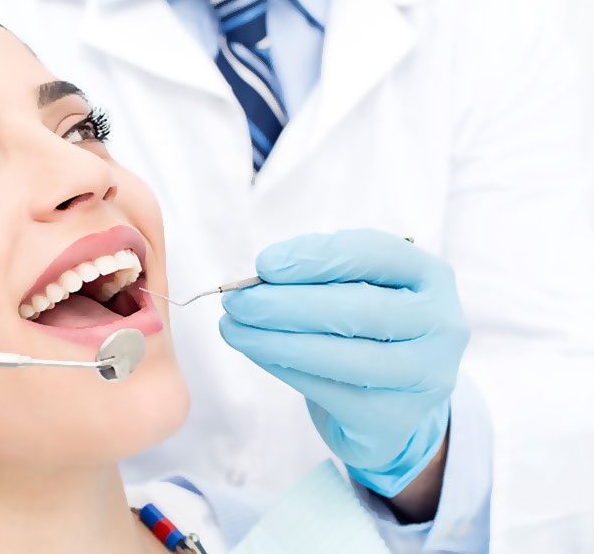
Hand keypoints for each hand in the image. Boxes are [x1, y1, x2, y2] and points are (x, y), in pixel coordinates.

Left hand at [219, 229, 468, 496]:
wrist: (391, 401)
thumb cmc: (365, 329)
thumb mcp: (357, 288)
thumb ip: (319, 277)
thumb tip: (260, 278)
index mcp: (432, 277)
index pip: (375, 254)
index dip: (316, 257)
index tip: (264, 264)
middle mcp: (442, 325)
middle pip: (357, 308)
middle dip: (285, 303)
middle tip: (236, 301)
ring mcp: (424, 376)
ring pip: (340, 354)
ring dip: (273, 339)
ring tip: (231, 327)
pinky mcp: (394, 418)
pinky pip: (327, 390)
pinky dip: (282, 367)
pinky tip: (254, 351)